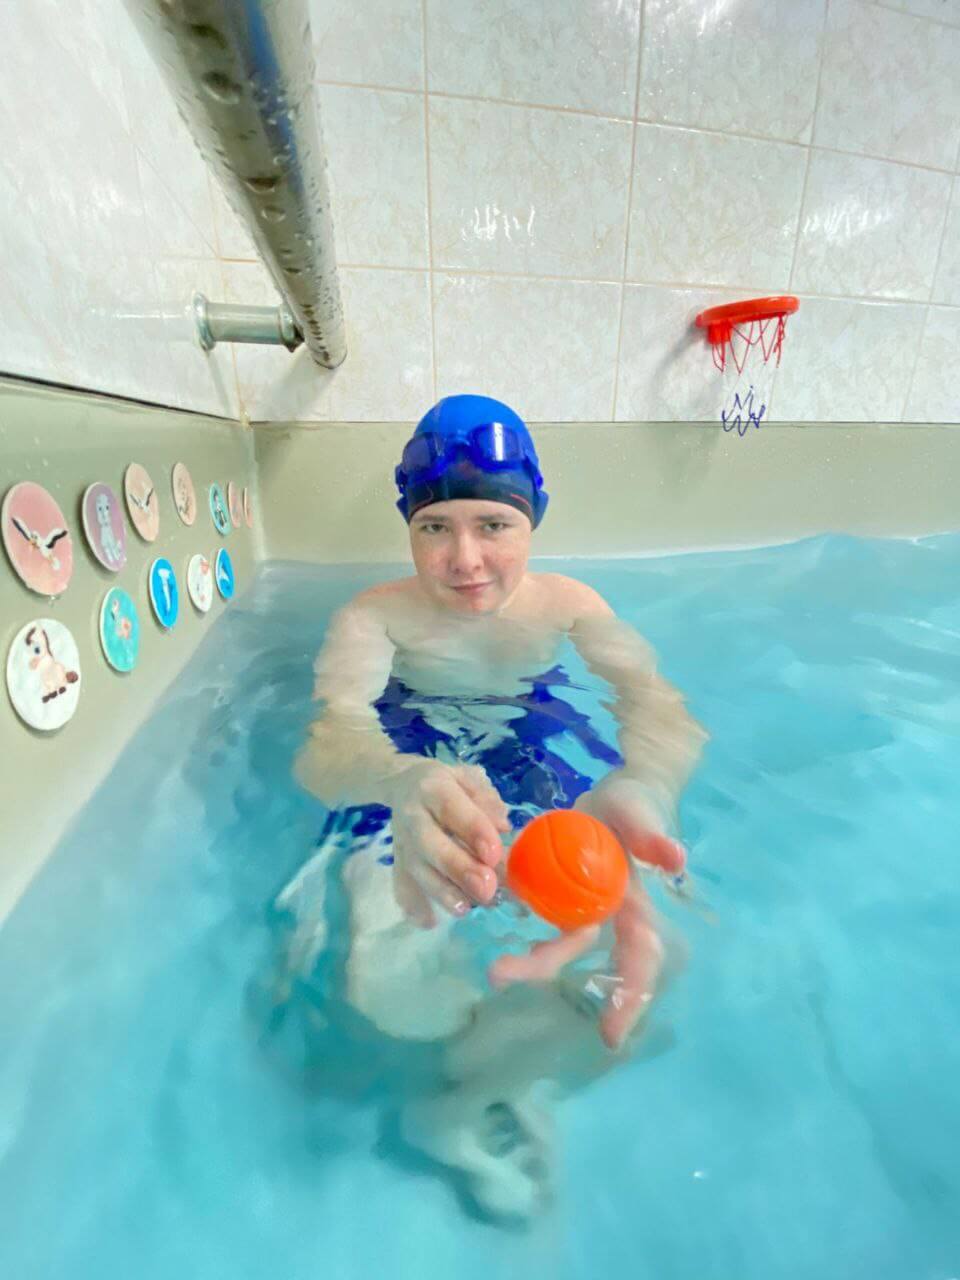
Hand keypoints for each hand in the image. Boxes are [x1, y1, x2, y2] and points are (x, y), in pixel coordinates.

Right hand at [384, 760, 510, 928]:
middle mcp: (412, 815)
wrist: (402, 784)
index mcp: (433, 788)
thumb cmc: (448, 784)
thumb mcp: (468, 777)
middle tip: (487, 888)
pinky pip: (401, 884)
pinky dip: (412, 904)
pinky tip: (428, 922)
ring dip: (441, 891)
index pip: (452, 809)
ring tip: (465, 908)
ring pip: (417, 869)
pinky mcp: (397, 861)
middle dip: (458, 868)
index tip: (495, 853)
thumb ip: (486, 799)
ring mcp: (402, 841)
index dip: (473, 831)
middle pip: (430, 844)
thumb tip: (502, 826)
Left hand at [488, 776, 682, 1047]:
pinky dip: (513, 911)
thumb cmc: (638, 805)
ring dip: (523, 954)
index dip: (629, 997)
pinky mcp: (557, 885)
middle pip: (575, 950)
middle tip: (497, 973)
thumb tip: (677, 859)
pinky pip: (534, 908)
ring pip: (550, 936)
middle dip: (540, 967)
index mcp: (632, 906)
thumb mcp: (642, 816)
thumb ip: (654, 838)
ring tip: (492, 963)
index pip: (638, 959)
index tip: (609, 1037)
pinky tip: (487, 908)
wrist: (620, 789)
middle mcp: (605, 912)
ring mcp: (578, 901)